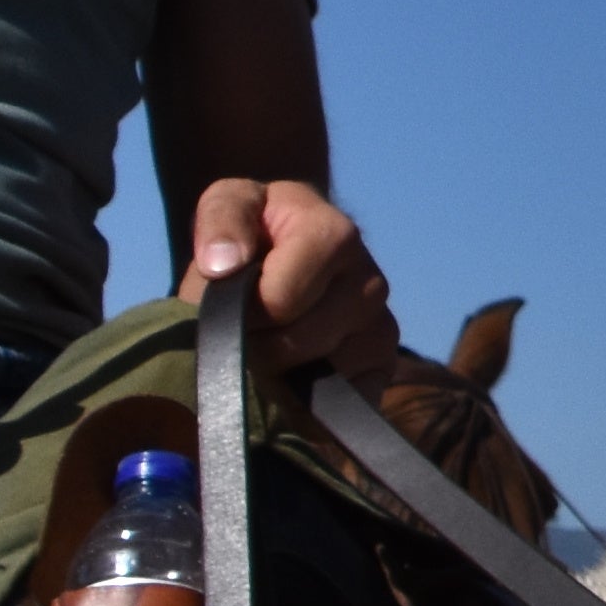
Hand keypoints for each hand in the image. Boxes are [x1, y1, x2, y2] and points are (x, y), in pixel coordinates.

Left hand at [180, 177, 393, 382]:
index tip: (229, 302)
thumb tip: (222, 263)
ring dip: (281, 374)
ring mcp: (382, 327)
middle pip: (298, 344)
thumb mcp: (231, 203)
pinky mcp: (384, 366)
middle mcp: (371, 281)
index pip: (280, 301)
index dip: (240, 314)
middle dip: (257, 346)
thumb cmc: (259, 230)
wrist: (294, 248)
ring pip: (320, 377)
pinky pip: (343, 401)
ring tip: (270, 345)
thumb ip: (221, 221)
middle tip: (246, 328)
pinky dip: (310, 398)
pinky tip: (295, 370)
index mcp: (336, 234)